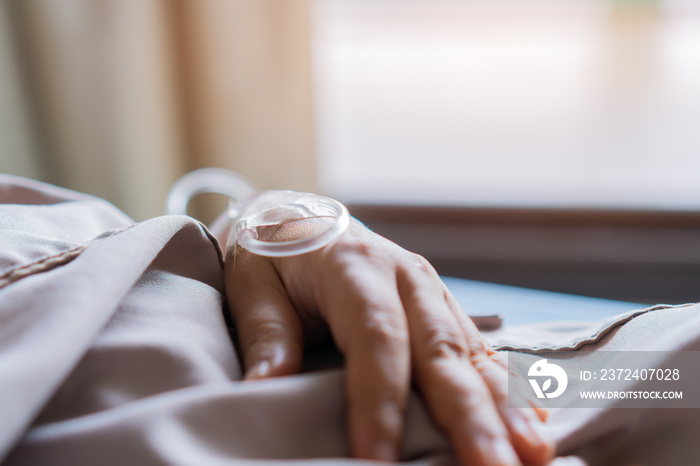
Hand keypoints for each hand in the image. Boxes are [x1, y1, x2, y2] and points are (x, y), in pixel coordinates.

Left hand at [224, 219, 552, 464]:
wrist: (302, 221)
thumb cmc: (274, 256)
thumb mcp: (254, 284)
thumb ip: (266, 335)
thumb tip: (264, 389)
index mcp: (356, 265)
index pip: (376, 336)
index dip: (379, 400)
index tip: (376, 458)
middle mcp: (407, 276)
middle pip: (442, 350)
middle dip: (469, 416)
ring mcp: (432, 292)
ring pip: (472, 354)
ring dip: (505, 409)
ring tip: (533, 456)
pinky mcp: (444, 309)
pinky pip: (482, 352)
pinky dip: (509, 391)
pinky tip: (532, 426)